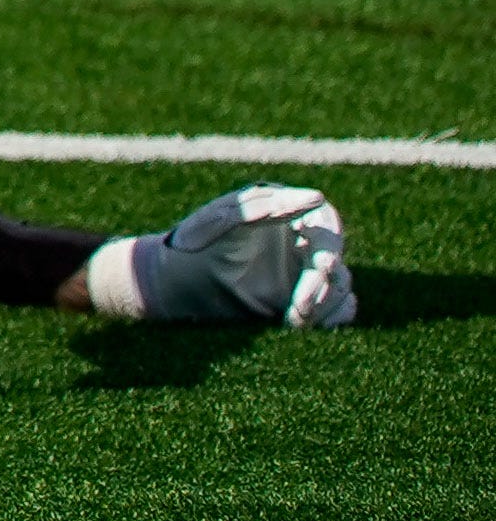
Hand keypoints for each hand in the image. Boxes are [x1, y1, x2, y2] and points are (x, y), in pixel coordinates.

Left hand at [84, 183, 354, 328]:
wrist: (180, 284)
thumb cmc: (199, 242)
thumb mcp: (220, 220)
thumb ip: (261, 209)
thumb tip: (315, 197)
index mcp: (287, 210)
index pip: (327, 220)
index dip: (330, 241)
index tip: (323, 263)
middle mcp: (303, 241)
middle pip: (332, 257)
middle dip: (320, 281)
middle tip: (303, 302)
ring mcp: (308, 271)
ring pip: (339, 286)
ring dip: (322, 304)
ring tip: (293, 317)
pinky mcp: (310, 300)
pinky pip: (339, 310)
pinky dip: (330, 318)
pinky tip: (302, 322)